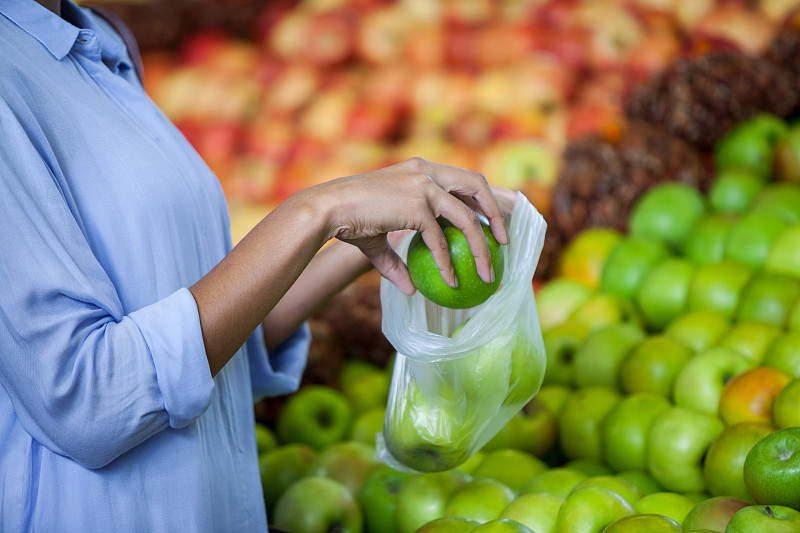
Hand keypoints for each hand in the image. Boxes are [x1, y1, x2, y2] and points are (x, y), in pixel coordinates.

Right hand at [310, 158, 507, 294]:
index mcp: (420, 170)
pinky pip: (440, 240)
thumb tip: (410, 289)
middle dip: (495, 212)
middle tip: (504, 241)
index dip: (483, 199)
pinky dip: (447, 263)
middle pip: (476, 185)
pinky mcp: (417, 207)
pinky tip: (452, 281)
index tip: (495, 220)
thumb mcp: (378, 239)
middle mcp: (426, 172)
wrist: (327, 210)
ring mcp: (423, 187)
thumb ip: (396, 261)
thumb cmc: (347, 221)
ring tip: (488, 272)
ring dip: (481, 247)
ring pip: (466, 218)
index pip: (462, 179)